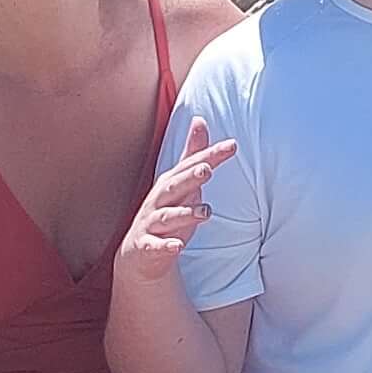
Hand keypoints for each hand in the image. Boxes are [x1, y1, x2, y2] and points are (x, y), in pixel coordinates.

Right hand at [118, 116, 235, 278]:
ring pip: (168, 217)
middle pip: (175, 186)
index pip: (192, 166)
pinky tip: (177, 247)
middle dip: (190, 178)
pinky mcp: (147, 246)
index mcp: (170, 183)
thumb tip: (200, 119)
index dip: (211, 155)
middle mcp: (159, 200)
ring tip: (206, 212)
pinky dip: (165, 246)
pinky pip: (155, 246)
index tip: (232, 145)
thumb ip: (192, 154)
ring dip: (184, 214)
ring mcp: (152, 223)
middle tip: (208, 169)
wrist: (139, 253)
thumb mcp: (180, 182)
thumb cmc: (166, 211)